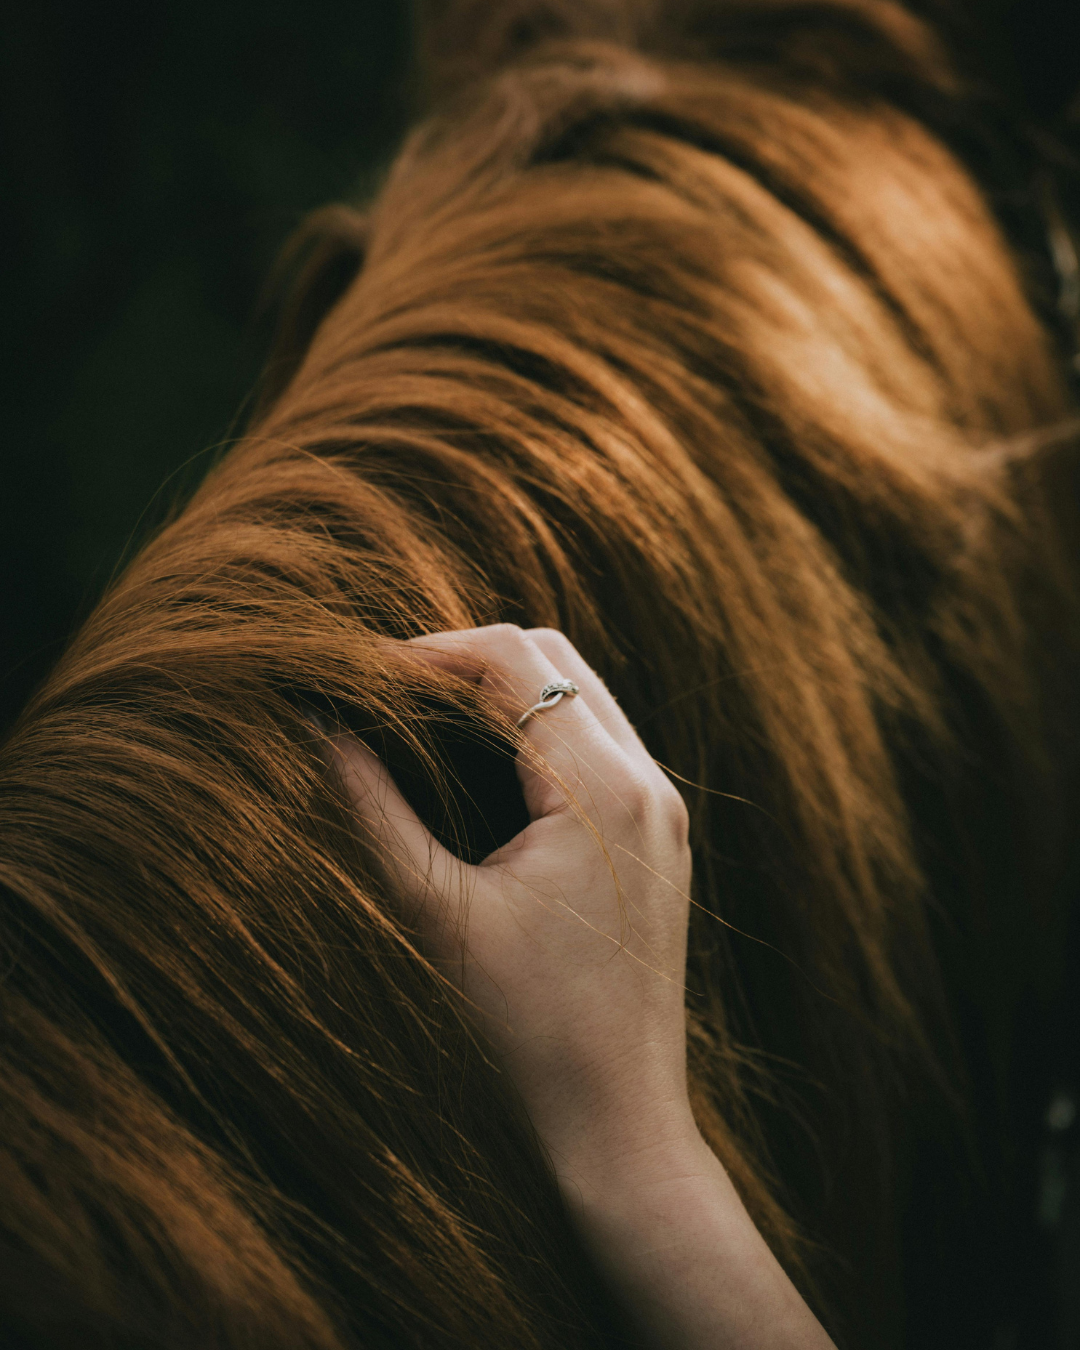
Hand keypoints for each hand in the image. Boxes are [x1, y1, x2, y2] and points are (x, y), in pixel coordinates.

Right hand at [330, 623, 695, 1185]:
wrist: (617, 1113)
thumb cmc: (524, 1025)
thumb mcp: (436, 909)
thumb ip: (373, 806)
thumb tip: (322, 728)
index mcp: (601, 791)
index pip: (514, 661)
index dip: (429, 652)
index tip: (363, 675)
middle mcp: (647, 782)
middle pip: (554, 658)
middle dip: (466, 658)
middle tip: (389, 690)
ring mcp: (663, 805)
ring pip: (581, 691)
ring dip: (504, 687)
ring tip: (424, 715)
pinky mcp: (661, 830)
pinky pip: (600, 737)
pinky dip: (539, 725)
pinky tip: (481, 758)